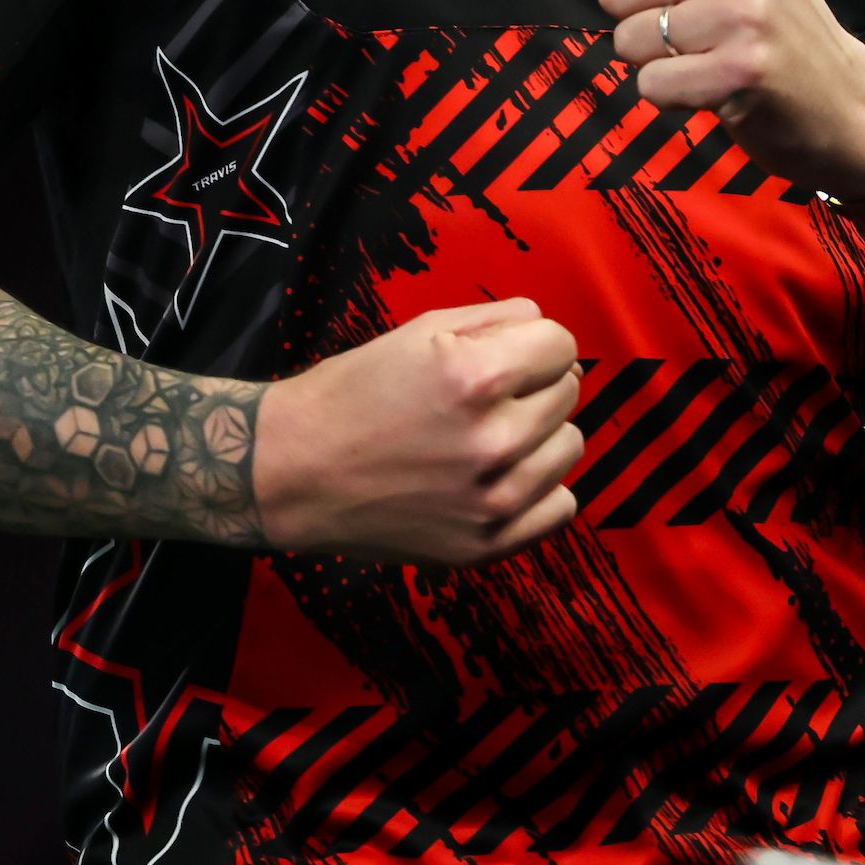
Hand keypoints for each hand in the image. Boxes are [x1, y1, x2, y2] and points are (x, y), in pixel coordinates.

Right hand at [252, 298, 583, 564]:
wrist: (295, 472)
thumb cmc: (353, 391)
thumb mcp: (420, 331)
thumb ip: (496, 320)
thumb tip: (547, 329)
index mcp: (478, 378)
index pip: (560, 344)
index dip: (531, 341)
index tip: (502, 354)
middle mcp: (496, 440)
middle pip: (568, 391)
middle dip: (533, 384)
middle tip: (484, 396)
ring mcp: (495, 500)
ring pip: (569, 445)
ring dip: (540, 433)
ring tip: (488, 435)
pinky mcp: (488, 544)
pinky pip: (561, 504)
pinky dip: (539, 488)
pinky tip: (499, 476)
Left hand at [532, 0, 864, 200]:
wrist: (845, 105)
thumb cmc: (766, 33)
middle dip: (642, 24)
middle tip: (700, 35)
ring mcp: (746, 11)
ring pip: (628, 40)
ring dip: (659, 64)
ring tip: (711, 61)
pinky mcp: (743, 68)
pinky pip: (652, 85)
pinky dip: (673, 98)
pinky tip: (716, 91)